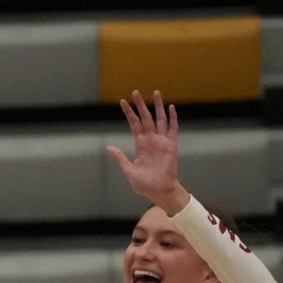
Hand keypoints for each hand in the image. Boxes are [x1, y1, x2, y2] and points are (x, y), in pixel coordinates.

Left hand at [106, 89, 187, 212]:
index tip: (123, 101)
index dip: (129, 113)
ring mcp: (162, 141)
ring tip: (156, 92)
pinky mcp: (172, 145)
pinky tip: (171, 107)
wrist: (159, 191)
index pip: (134, 124)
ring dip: (158, 106)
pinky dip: (173, 118)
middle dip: (141, 105)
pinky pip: (173, 129)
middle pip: (145, 117)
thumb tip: (108, 147)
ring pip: (160, 119)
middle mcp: (151, 140)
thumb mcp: (128, 170)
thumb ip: (120, 157)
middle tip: (136, 92)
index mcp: (140, 144)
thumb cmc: (144, 183)